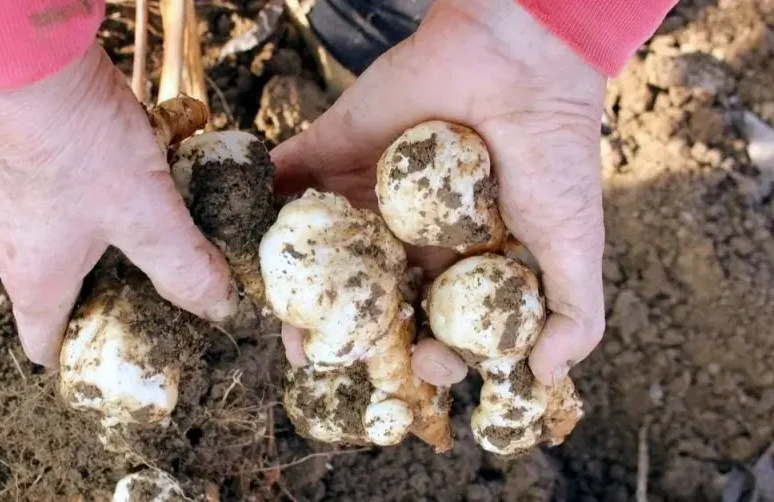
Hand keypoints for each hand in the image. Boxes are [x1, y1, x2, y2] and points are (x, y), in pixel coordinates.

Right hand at [0, 44, 236, 365]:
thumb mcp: (146, 213)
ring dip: (96, 240)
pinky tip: (120, 169)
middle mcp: (8, 249)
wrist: (18, 65)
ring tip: (145, 223)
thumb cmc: (75, 148)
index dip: (81, 356)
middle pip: (54, 293)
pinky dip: (82, 196)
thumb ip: (183, 265)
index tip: (122, 349)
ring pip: (52, 240)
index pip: (45, 344)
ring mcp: (2, 202)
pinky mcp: (8, 160)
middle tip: (152, 284)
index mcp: (35, 280)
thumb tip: (220, 306)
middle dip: (103, 294)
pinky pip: (48, 195)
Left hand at [272, 0, 605, 386]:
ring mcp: (365, 191)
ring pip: (320, 250)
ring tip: (280, 324)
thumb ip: (574, 314)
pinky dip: (261, 205)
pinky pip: (288, 180)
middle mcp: (407, 230)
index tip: (423, 366)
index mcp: (460, 258)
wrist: (518, 62)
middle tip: (322, 359)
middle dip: (344, 332)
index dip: (424, 353)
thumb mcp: (576, 243)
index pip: (430, 320)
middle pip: (365, 295)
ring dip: (296, 288)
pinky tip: (247, 246)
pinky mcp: (333, 150)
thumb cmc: (553, 153)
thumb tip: (547, 373)